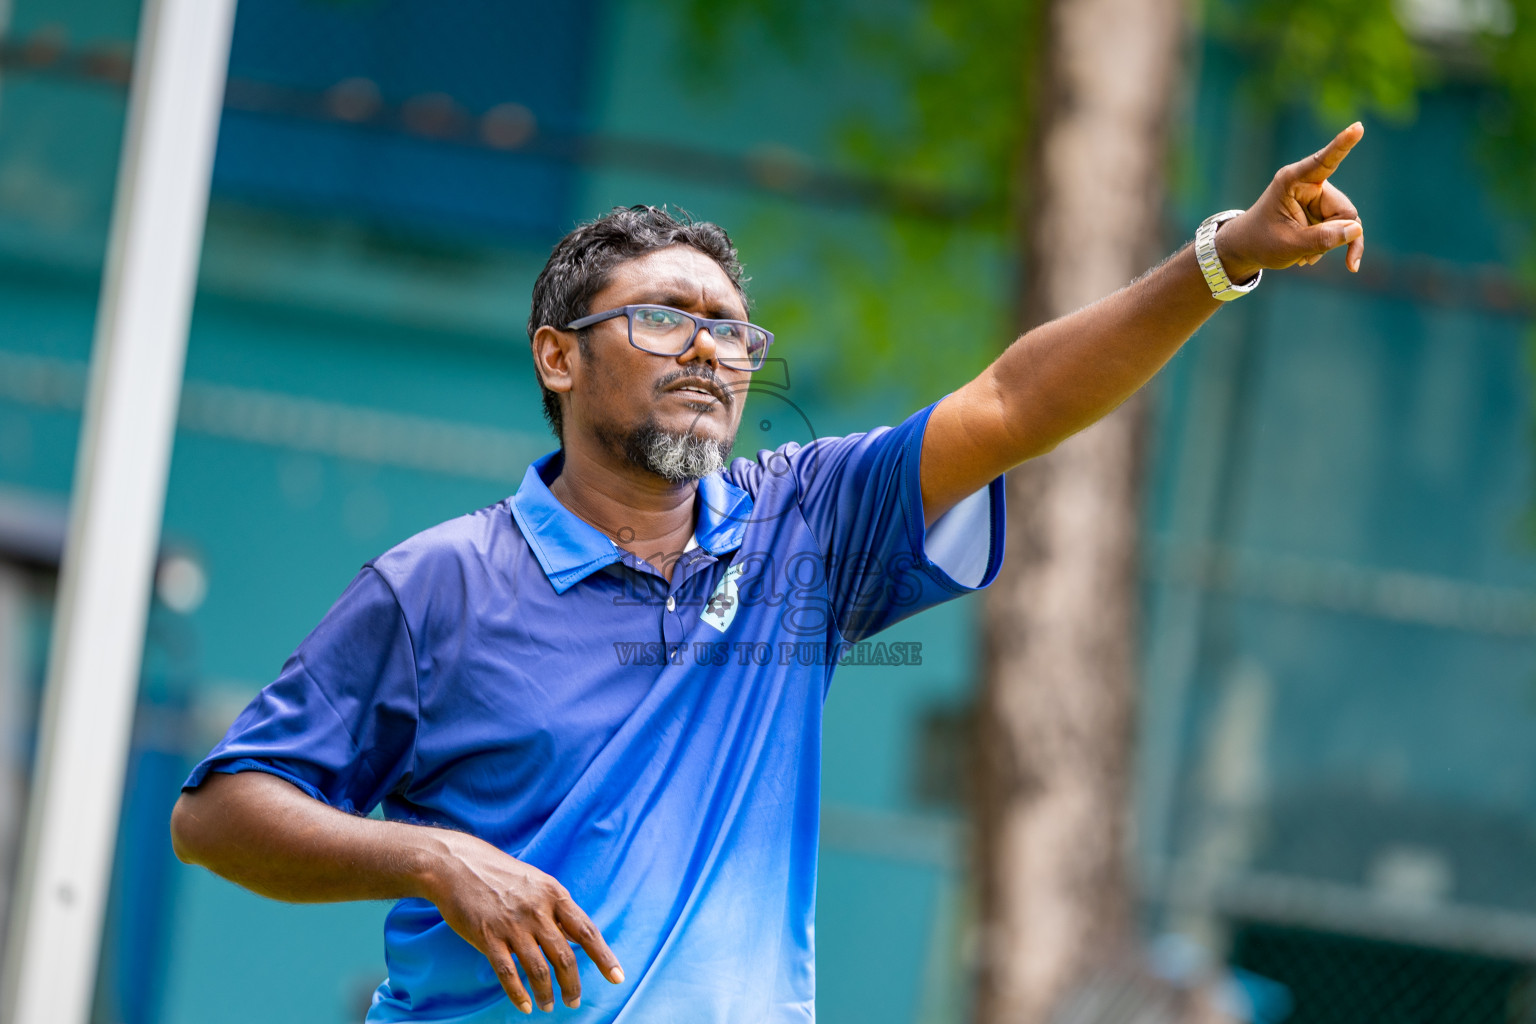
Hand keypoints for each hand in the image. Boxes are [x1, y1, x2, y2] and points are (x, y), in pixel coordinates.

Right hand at [422, 831, 623, 1013]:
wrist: (457, 865)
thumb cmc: (502, 875)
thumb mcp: (538, 884)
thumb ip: (558, 910)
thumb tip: (579, 937)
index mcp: (554, 895)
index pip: (587, 931)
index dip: (604, 957)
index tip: (618, 978)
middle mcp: (537, 910)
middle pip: (564, 956)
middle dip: (572, 984)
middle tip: (573, 1001)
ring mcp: (512, 925)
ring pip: (538, 969)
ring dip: (547, 993)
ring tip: (548, 1006)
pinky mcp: (487, 936)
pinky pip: (507, 973)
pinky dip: (518, 994)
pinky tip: (525, 1005)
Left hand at [1215, 122, 1365, 280]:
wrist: (1246, 248)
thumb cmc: (1260, 242)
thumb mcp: (1288, 246)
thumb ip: (1321, 239)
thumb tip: (1356, 230)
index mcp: (1293, 181)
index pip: (1323, 162)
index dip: (1342, 145)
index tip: (1357, 127)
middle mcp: (1310, 184)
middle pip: (1345, 210)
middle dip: (1335, 235)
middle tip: (1310, 256)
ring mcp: (1319, 197)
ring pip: (1347, 221)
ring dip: (1330, 243)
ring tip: (1305, 256)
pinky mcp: (1324, 210)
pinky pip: (1343, 228)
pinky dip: (1333, 244)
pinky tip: (1318, 257)